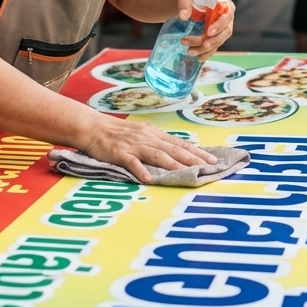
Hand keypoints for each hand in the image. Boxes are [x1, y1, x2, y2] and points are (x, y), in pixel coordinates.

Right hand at [81, 116, 216, 182]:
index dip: (197, 152)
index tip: (212, 159)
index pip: (180, 144)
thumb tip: (178, 151)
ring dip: (174, 164)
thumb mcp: (142, 134)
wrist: (93, 127)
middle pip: (174, 149)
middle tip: (208, 167)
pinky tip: (148, 179)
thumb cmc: (118, 133)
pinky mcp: (120, 153)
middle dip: (193, 158)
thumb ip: (158, 143)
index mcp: (154, 134)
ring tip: (187, 173)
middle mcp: (148, 138)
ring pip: (157, 155)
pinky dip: (141, 170)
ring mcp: (134, 145)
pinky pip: (132, 162)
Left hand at [175, 0, 235, 59]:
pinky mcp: (215, 32)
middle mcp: (226, 12)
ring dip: (206, 48)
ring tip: (189, 52)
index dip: (220, 24)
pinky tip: (198, 57)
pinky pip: (215, 45)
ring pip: (219, 40)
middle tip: (199, 45)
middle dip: (213, 40)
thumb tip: (183, 17)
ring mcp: (221, 24)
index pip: (227, 13)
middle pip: (226, 30)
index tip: (208, 32)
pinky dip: (207, 53)